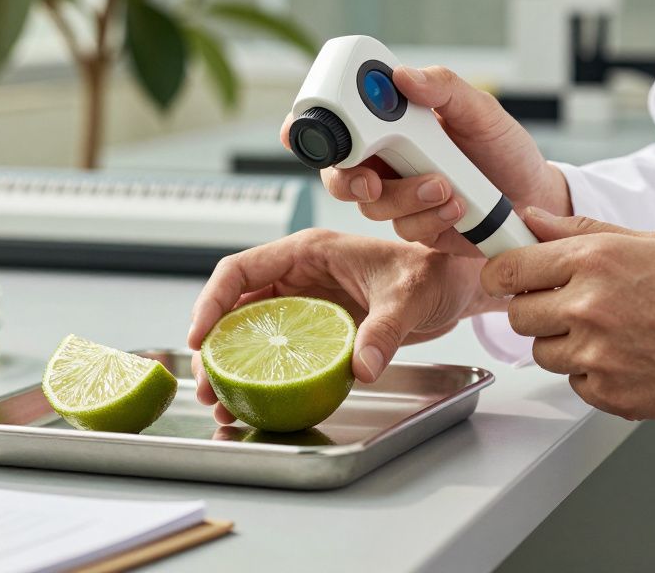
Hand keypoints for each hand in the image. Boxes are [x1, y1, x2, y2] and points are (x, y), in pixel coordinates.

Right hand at [187, 229, 496, 423]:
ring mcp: (304, 304)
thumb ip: (384, 329)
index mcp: (307, 253)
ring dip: (231, 366)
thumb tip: (362, 366)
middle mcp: (298, 277)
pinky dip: (260, 375)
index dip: (213, 302)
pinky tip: (253, 402)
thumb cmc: (431, 272)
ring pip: (249, 333)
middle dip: (214, 346)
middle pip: (236, 308)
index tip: (200, 337)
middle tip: (208, 385)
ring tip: (221, 402)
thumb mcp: (408, 297)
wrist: (454, 286)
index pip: (241, 270)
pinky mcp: (316, 329)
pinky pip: (276, 351)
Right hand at [282, 66, 571, 253]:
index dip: (307, 128)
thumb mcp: (479, 109)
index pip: (337, 123)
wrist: (535, 194)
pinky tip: (458, 206)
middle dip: (347, 179)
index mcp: (390, 124)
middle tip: (369, 180)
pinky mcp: (416, 228)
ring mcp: (398, 196)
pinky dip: (430, 218)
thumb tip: (403, 75)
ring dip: (406, 196)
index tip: (296, 131)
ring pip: (373, 205)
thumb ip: (443, 88)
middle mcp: (385, 161)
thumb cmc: (502, 148)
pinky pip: (406, 228)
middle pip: (337, 174)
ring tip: (446, 186)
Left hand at [480, 208, 654, 420]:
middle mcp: (588, 306)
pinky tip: (629, 359)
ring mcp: (596, 355)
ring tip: (614, 334)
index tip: (510, 279)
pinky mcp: (609, 394)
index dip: (504, 275)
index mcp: (595, 260)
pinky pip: (574, 384)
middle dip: (538, 311)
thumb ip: (580, 230)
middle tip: (576, 308)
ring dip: (565, 346)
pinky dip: (593, 376)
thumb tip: (530, 218)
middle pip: (517, 315)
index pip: (507, 269)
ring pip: (542, 353)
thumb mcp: (649, 243)